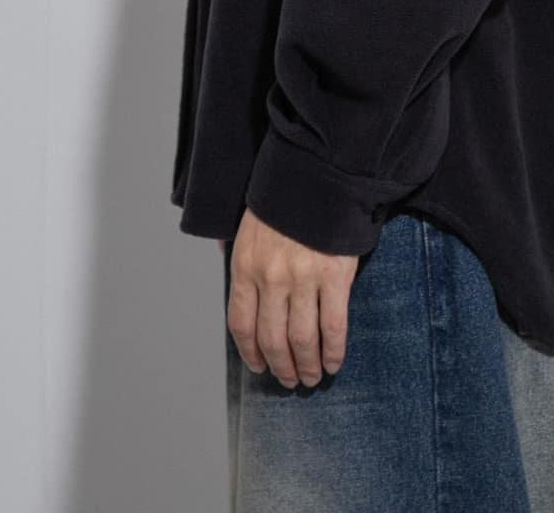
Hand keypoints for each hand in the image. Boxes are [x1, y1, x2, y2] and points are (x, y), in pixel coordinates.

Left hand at [226, 206, 358, 388]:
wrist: (318, 172)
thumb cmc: (281, 199)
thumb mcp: (247, 223)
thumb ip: (236, 248)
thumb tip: (219, 252)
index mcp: (245, 266)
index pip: (241, 324)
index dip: (251, 353)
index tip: (260, 367)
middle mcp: (270, 277)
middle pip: (272, 338)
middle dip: (282, 366)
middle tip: (290, 380)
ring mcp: (303, 278)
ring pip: (302, 339)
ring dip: (307, 366)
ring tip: (311, 377)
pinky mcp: (334, 276)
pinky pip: (333, 326)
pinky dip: (334, 351)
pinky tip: (333, 363)